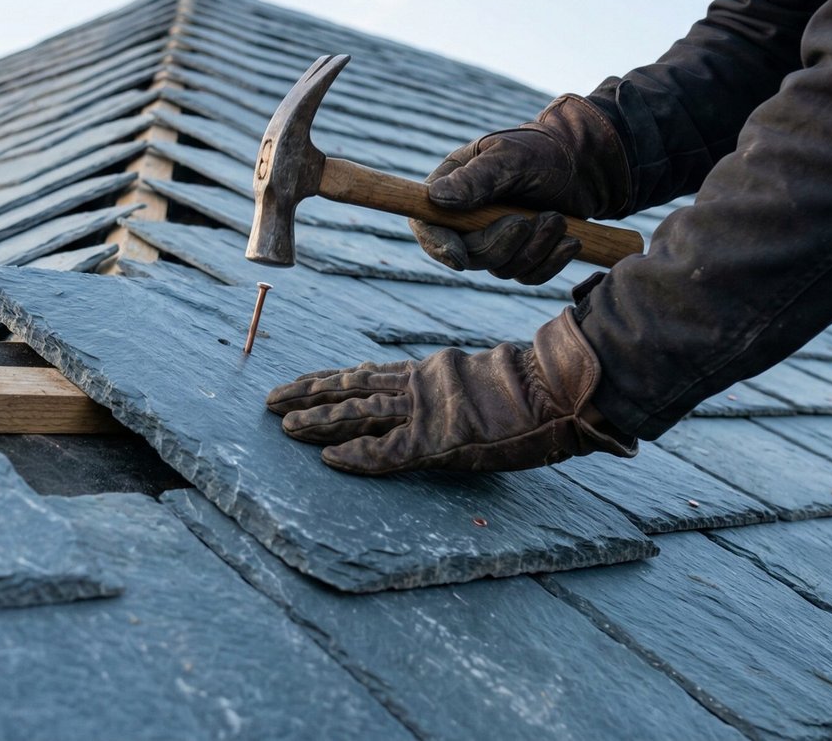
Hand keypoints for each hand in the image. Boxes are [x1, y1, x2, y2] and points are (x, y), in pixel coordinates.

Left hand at [265, 311, 635, 474]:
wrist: (560, 389)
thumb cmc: (534, 393)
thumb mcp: (484, 383)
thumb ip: (457, 391)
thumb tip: (447, 401)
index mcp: (430, 373)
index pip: (369, 376)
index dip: (333, 382)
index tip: (305, 385)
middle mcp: (420, 386)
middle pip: (351, 388)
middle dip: (308, 395)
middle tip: (272, 401)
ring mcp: (426, 410)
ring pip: (359, 412)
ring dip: (319, 421)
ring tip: (285, 426)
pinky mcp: (437, 439)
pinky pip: (388, 451)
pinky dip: (358, 455)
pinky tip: (328, 459)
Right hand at [412, 94, 630, 284]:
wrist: (585, 166)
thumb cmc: (544, 151)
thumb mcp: (511, 157)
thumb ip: (476, 178)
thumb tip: (437, 199)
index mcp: (452, 187)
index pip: (427, 225)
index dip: (438, 245)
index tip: (460, 258)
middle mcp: (467, 218)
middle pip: (467, 255)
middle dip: (501, 244)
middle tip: (528, 221)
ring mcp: (493, 239)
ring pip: (501, 269)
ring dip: (534, 249)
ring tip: (558, 219)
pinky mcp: (520, 254)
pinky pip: (527, 275)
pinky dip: (549, 261)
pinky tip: (569, 240)